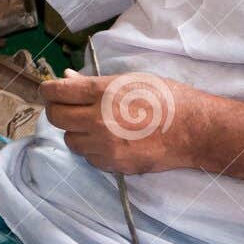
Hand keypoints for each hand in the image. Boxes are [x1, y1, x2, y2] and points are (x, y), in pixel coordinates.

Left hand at [41, 70, 207, 175]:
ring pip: (70, 140)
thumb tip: (67, 78)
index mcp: (103, 92)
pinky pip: (89, 157)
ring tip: (95, 126)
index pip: (56, 92)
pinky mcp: (114, 164)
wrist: (195, 130)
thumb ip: (93, 83)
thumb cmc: (165, 98)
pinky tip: (110, 141)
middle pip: (56, 118)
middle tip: (68, 108)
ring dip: (76, 132)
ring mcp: (105, 144)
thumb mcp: (129, 80)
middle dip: (58, 111)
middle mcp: (99, 119)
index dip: (48, 90)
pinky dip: (94, 150)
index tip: (50, 91)